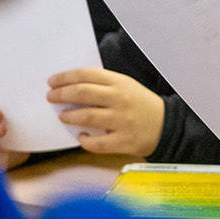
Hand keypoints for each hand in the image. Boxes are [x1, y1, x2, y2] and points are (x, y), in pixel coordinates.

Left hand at [47, 68, 164, 155]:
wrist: (168, 125)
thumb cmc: (142, 105)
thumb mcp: (127, 86)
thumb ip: (104, 85)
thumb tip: (72, 86)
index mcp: (120, 83)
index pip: (86, 75)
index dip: (65, 77)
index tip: (52, 81)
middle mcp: (120, 99)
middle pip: (82, 93)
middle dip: (61, 94)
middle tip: (51, 97)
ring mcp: (122, 120)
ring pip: (87, 116)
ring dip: (69, 116)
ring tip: (63, 116)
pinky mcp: (123, 141)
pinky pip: (97, 143)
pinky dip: (85, 140)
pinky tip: (81, 137)